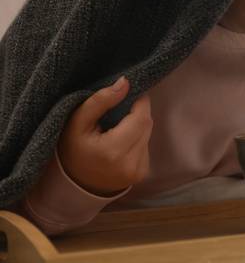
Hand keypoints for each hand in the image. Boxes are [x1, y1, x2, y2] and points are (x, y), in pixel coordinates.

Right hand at [57, 76, 152, 196]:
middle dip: (138, 112)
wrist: (74, 184)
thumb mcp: (77, 122)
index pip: (141, 118)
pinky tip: (121, 141)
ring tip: (118, 126)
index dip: (140, 102)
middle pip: (147, 125)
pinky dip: (138, 138)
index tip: (129, 94)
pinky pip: (146, 146)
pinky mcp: (142, 173)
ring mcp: (138, 171)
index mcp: (113, 151)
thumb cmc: (73, 149)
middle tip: (122, 108)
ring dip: (138, 125)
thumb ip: (100, 101)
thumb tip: (125, 82)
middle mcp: (130, 164)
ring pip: (148, 134)